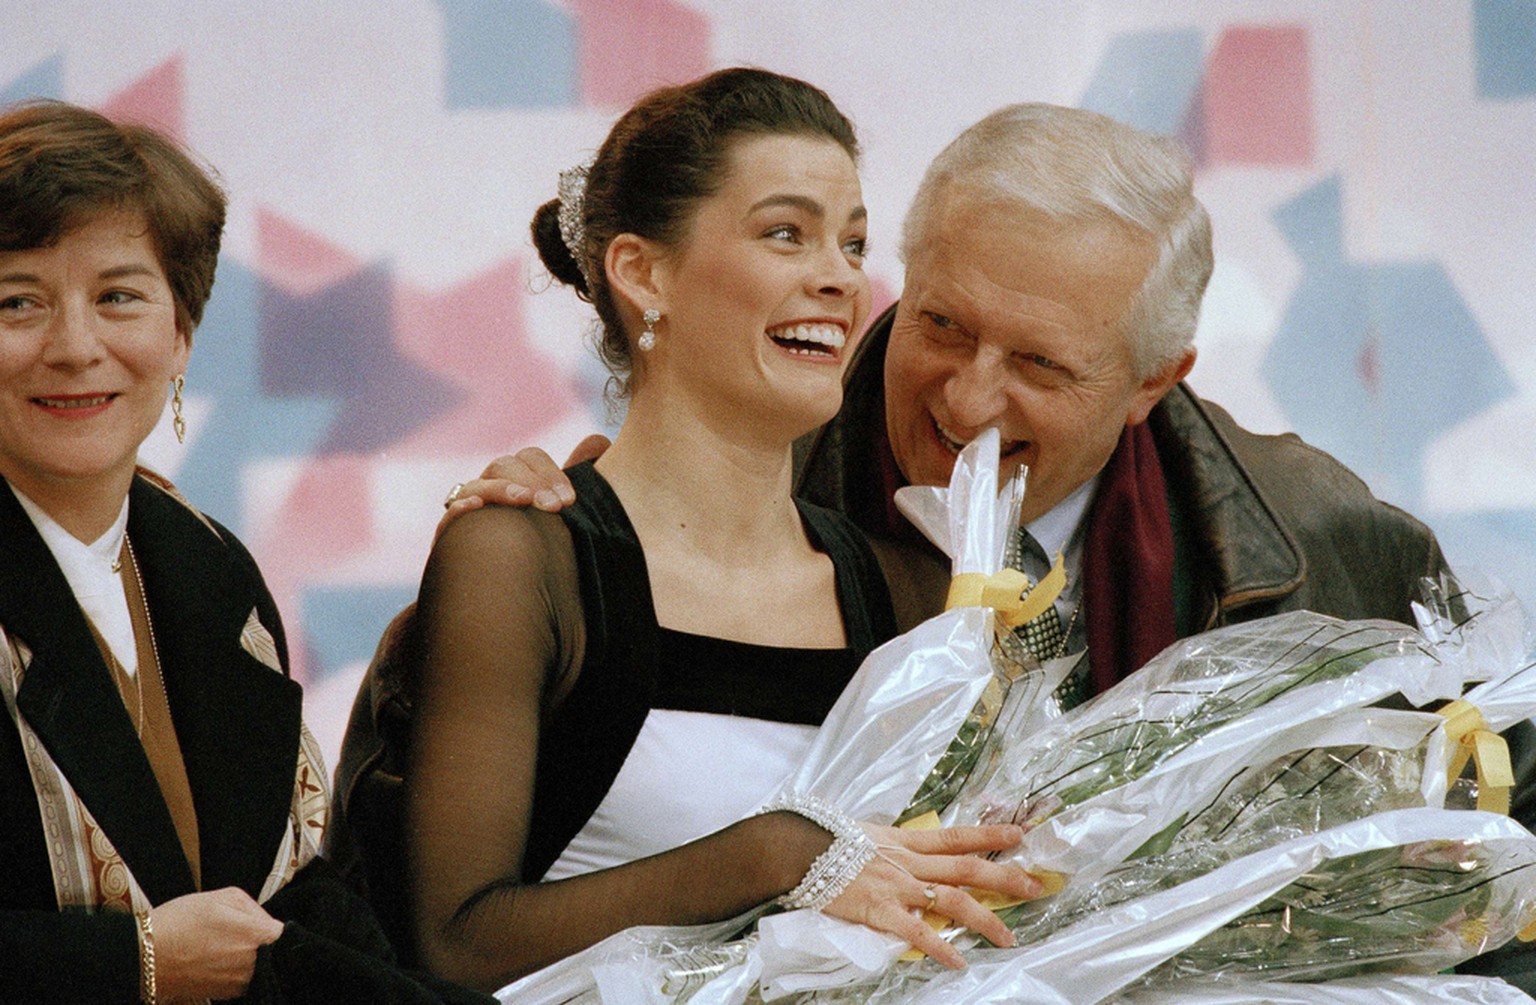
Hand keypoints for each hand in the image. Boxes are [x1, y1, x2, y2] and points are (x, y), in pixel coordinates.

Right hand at [150, 887, 283, 1000]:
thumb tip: (266, 922)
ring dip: (250, 957)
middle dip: (263, 942)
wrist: (145, 957)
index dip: (276, 927)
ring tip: (223, 945)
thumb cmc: (182, 922)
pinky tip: (215, 959)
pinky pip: (242, 980)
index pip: (287, 934)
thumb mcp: (224, 897)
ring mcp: (239, 984)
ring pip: (260, 968)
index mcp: (258, 937)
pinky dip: (235, 970)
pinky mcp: (224, 995)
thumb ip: (255, 908)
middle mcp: (254, 965)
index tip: (263, 924)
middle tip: (240, 933)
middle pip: (275, 952)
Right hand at [436, 436, 610, 538]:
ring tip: (524, 501)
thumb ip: (575, 478)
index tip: (570, 500)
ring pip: (477, 485)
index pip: (530, 458)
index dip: (550, 472)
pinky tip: (475, 506)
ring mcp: (468, 508)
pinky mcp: (450, 535)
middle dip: (532, 482)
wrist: (506, 592)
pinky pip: (450, 515)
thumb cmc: (539, 547)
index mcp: (519, 479)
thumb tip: (600, 440)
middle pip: (504, 465)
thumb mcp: (560, 514)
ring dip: (502, 489)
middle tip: (554, 507)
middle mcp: (491, 487)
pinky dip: (460, 507)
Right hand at [826, 823, 1040, 968]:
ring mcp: (896, 886)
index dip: (989, 836)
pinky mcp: (879, 910)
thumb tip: (901, 850)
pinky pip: (916, 932)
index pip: (956, 836)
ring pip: (952, 900)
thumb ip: (888, 846)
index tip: (1019, 837)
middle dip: (1005, 878)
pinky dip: (939, 947)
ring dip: (984, 919)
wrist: (793, 850)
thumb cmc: (822, 840)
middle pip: (967, 868)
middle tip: (1036, 887)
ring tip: (1008, 937)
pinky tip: (958, 961)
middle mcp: (907, 862)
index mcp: (904, 841)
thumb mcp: (863, 834)